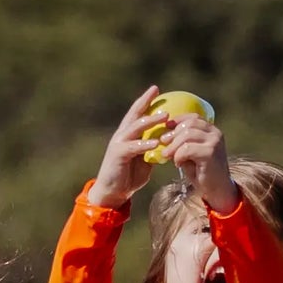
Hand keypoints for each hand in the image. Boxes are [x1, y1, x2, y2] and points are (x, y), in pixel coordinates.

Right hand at [88, 86, 165, 207]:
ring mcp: (119, 144)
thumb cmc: (129, 176)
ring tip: (165, 116)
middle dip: (145, 102)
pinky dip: (145, 144)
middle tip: (157, 92)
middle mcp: (122, 135)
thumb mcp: (145, 160)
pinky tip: (156, 143)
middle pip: (134, 114)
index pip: (137, 113)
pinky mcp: (118, 154)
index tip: (156, 89)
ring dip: (150, 121)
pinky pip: (133, 147)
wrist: (113, 192)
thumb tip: (168, 143)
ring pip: (135, 128)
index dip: (145, 101)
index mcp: (128, 134)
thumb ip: (153, 150)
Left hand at [155, 103, 230, 208]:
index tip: (166, 127)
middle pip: (189, 124)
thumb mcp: (192, 152)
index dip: (178, 120)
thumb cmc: (202, 171)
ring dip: (173, 146)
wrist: (217, 190)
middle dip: (173, 133)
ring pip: (187, 134)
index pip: (193, 117)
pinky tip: (177, 163)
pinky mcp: (210, 153)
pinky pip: (187, 148)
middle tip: (163, 143)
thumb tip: (164, 134)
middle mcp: (215, 133)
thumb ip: (183, 141)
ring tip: (168, 155)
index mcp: (212, 131)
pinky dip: (178, 155)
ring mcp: (214, 142)